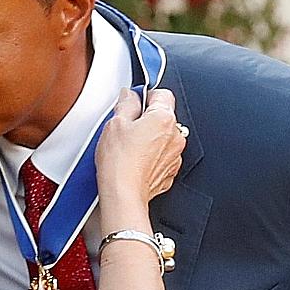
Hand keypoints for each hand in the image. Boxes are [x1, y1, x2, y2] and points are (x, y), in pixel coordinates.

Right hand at [94, 86, 185, 208]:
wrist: (124, 195)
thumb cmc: (120, 163)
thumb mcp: (114, 123)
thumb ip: (126, 103)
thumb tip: (130, 96)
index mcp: (164, 118)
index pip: (161, 93)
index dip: (145, 96)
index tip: (133, 103)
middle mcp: (175, 135)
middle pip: (163, 116)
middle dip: (146, 119)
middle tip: (126, 128)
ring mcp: (174, 155)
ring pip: (163, 138)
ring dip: (149, 139)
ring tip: (128, 148)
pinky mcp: (169, 172)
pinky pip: (161, 157)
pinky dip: (150, 158)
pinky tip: (134, 162)